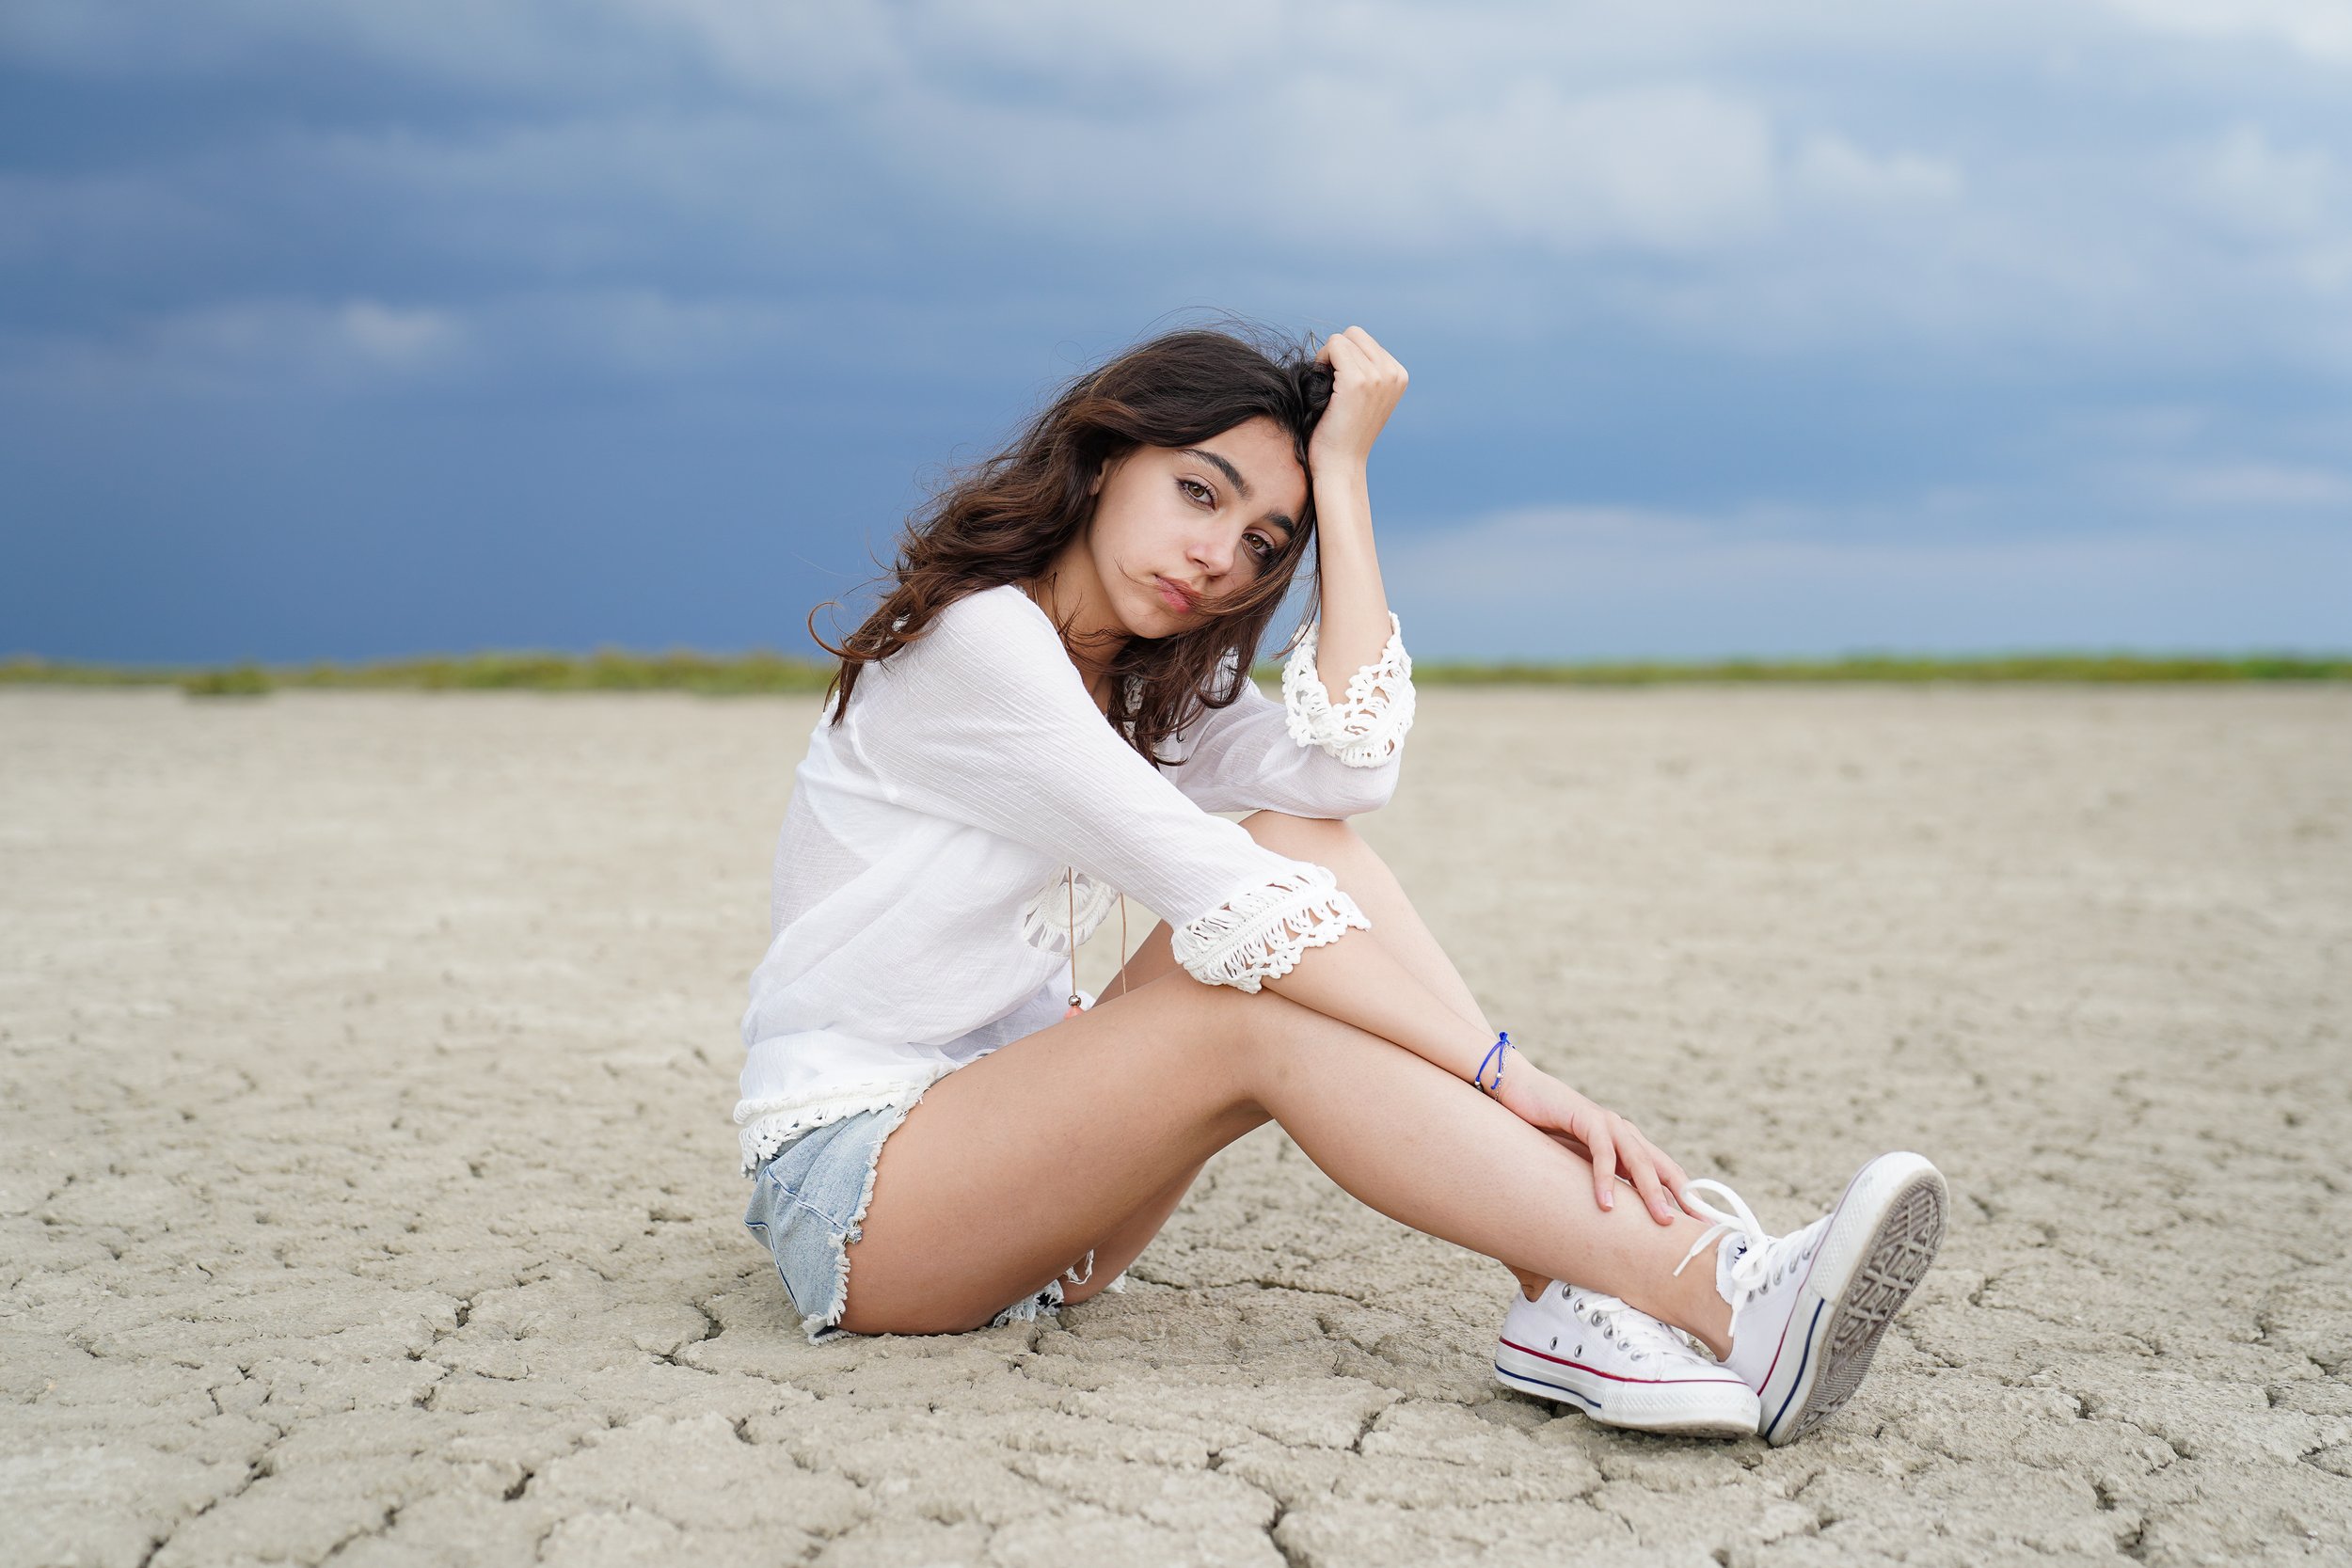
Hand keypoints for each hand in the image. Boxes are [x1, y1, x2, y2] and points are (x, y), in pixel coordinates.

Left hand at [1306, 325, 1407, 475]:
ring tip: (1327, 387)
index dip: (1346, 358)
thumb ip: (1366, 370)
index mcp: (1399, 375)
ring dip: (1328, 358)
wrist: (1340, 465)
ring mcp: (1378, 376)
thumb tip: (1344, 342)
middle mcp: (1393, 373)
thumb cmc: (1344, 433)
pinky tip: (1321, 384)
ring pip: (1343, 339)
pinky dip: (1322, 359)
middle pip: (1355, 334)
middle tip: (1329, 382)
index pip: (1365, 341)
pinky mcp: (1357, 381)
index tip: (1339, 385)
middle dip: (1337, 352)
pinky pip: (1334, 346)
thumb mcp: (1365, 398)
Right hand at [1495, 1062, 1691, 1225]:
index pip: (1665, 1173)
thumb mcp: (1578, 1162)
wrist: (1519, 1091)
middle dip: (1680, 1199)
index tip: (1702, 1227)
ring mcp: (1608, 1124)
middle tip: (1693, 1231)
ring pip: (1639, 1161)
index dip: (1685, 1198)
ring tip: (1662, 1221)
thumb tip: (1611, 1218)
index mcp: (1628, 1144)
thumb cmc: (1546, 1131)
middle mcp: (1625, 1133)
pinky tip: (1604, 1203)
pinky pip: (1602, 1152)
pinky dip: (1605, 1178)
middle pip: (1661, 1168)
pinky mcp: (1586, 1118)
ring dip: (1652, 1192)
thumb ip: (1599, 1180)